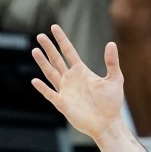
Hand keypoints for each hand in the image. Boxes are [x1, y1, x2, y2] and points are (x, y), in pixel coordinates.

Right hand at [31, 24, 124, 139]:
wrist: (108, 123)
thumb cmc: (112, 103)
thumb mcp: (115, 80)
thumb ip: (112, 62)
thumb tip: (111, 43)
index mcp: (82, 72)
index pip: (69, 52)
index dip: (61, 40)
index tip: (54, 27)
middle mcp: (71, 79)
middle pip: (57, 60)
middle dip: (49, 48)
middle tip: (41, 36)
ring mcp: (65, 91)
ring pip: (50, 73)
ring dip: (43, 63)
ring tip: (35, 50)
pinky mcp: (62, 103)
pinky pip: (50, 94)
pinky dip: (43, 88)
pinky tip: (35, 80)